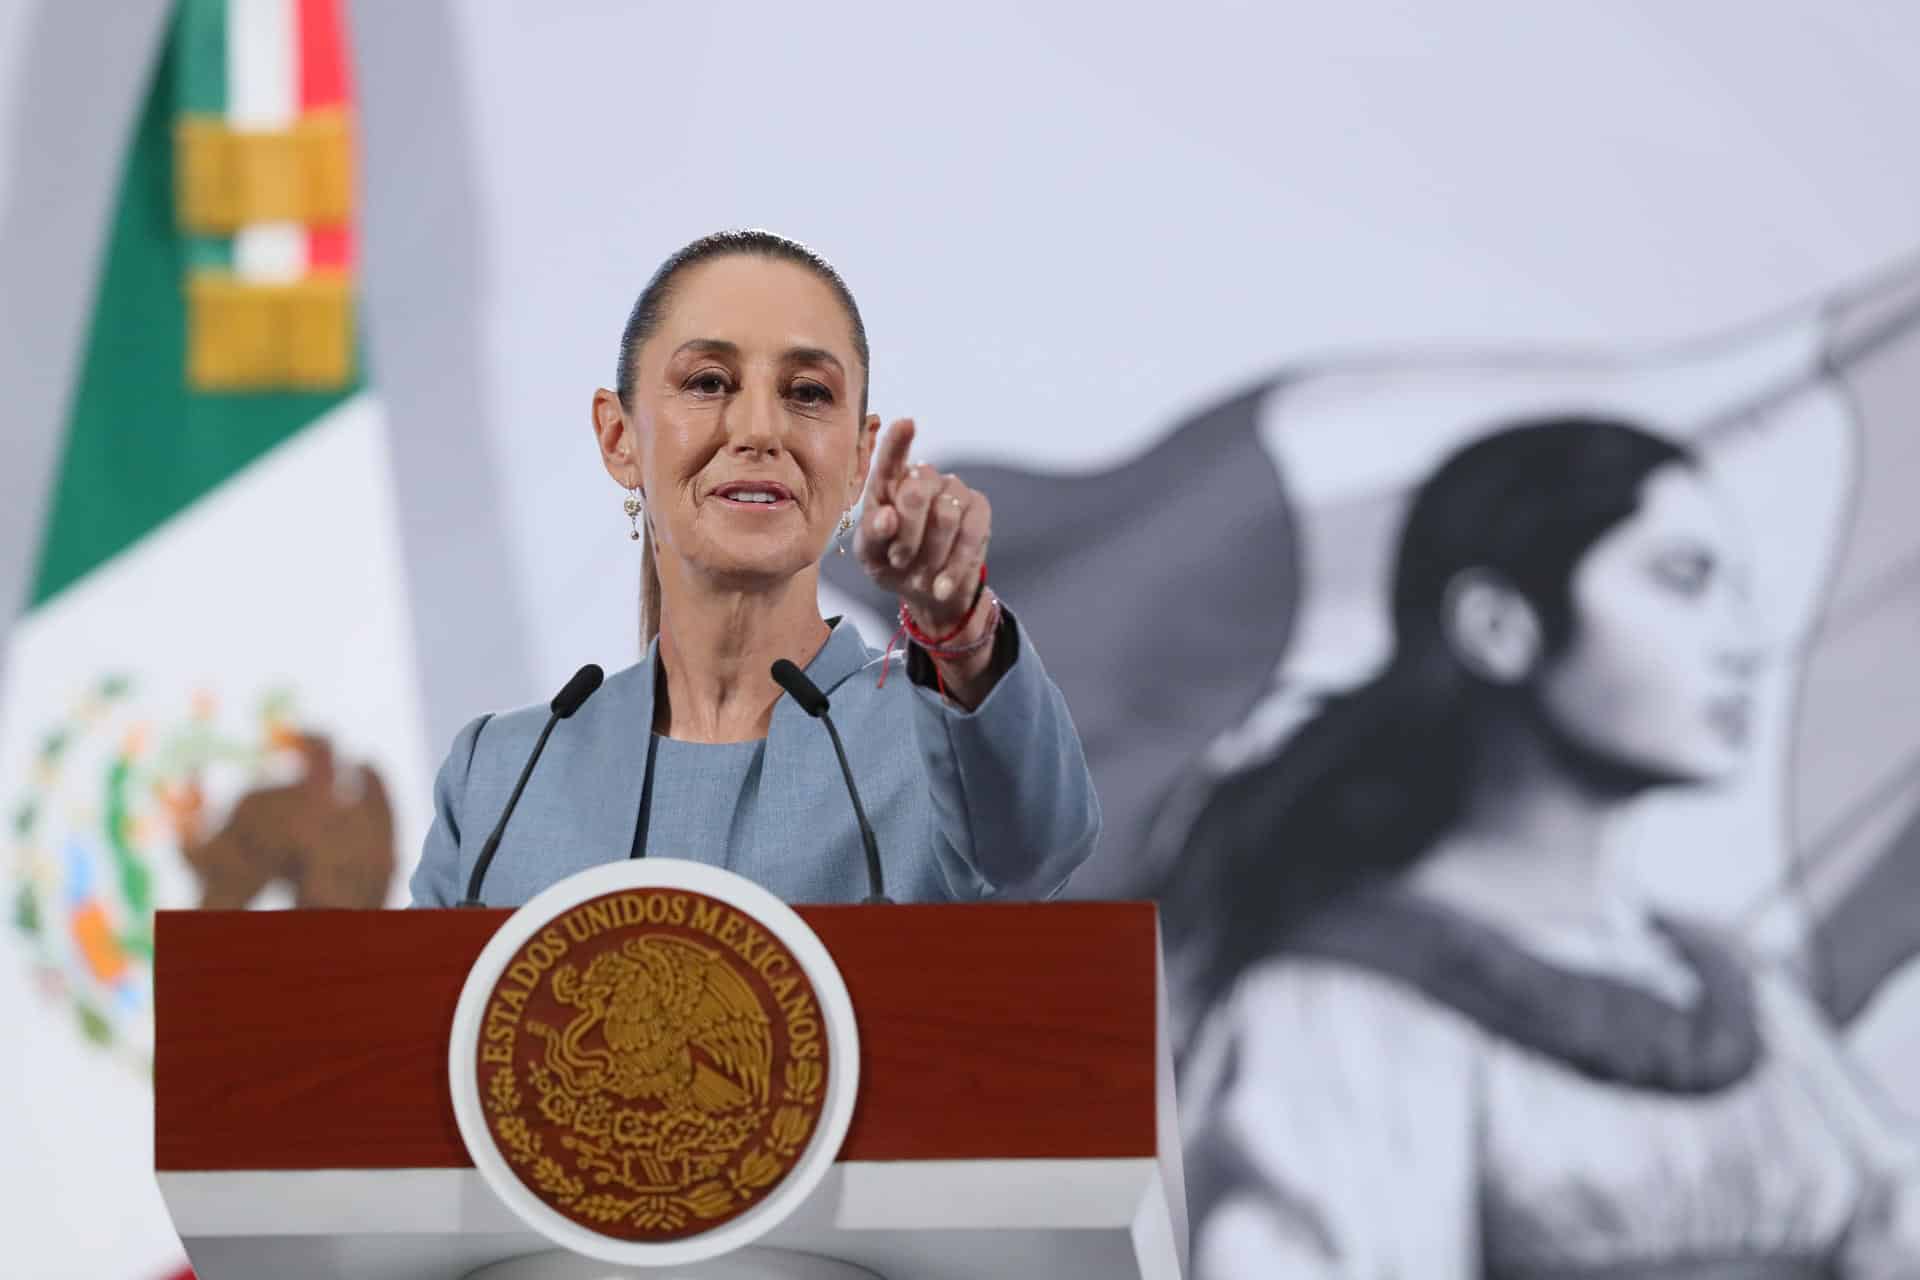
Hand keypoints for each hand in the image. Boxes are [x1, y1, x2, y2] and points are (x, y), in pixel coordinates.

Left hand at [855, 419, 991, 633]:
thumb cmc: (891, 564)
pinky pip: (970, 533)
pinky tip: (941, 585)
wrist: (928, 592)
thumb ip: (872, 534)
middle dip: (906, 533)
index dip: (898, 441)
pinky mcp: (979, 511)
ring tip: (919, 576)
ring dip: (930, 554)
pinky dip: (954, 565)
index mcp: (889, 483)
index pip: (892, 457)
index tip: (906, 423)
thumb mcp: (870, 555)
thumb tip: (887, 516)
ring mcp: (954, 491)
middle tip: (898, 560)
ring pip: (945, 515)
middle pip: (917, 489)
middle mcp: (924, 479)